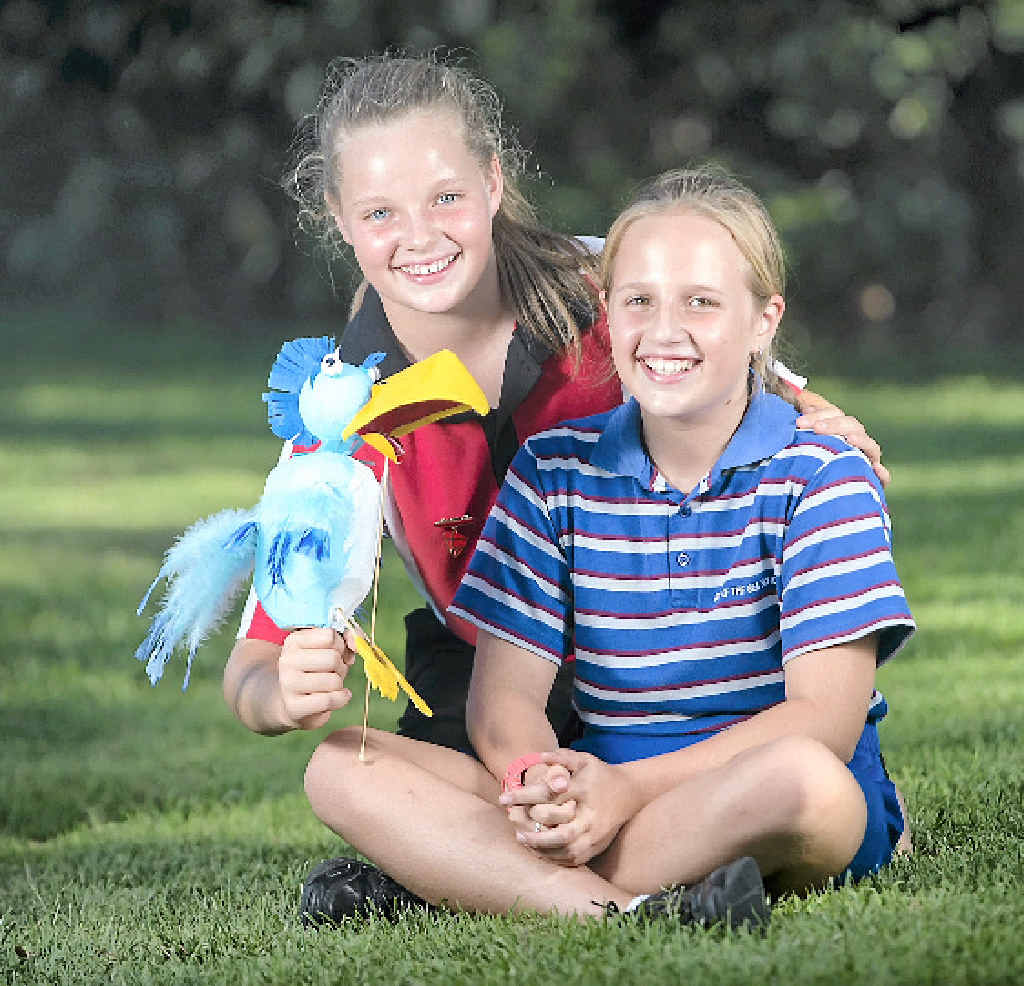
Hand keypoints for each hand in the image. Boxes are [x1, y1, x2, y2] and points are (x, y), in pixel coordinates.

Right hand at [278, 627, 354, 729]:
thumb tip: (356, 644)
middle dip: (341, 666)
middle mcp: (287, 660)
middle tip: (334, 671)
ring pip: (333, 681)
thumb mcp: (329, 650)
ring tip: (331, 685)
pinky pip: (329, 700)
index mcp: (294, 640)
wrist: (294, 703)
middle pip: (332, 658)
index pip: (329, 635)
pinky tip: (337, 697)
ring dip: (339, 684)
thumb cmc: (316, 671)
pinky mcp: (294, 706)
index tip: (336, 652)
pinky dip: (340, 699)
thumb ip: (346, 639)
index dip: (340, 645)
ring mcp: (288, 684)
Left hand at [504, 750, 640, 867]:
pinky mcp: (597, 847)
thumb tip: (537, 757)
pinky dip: (553, 857)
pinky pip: (573, 858)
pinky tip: (537, 850)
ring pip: (566, 849)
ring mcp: (595, 834)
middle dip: (532, 828)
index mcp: (585, 790)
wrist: (629, 793)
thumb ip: (561, 757)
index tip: (504, 798)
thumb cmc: (599, 774)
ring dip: (541, 847)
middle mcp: (591, 815)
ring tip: (521, 838)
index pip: (549, 794)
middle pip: (559, 829)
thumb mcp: (583, 759)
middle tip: (512, 821)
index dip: (524, 796)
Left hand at [795, 389, 889, 485]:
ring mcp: (865, 460)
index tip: (799, 422)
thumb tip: (802, 400)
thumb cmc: (805, 460)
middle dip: (833, 425)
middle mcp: (854, 442)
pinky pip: (882, 477)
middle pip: (852, 426)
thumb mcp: (801, 440)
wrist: (815, 496)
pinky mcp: (871, 481)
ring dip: (861, 441)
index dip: (818, 415)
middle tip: (815, 429)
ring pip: (870, 447)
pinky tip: (877, 471)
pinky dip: (881, 474)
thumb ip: (805, 420)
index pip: (834, 415)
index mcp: (838, 429)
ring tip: (850, 439)